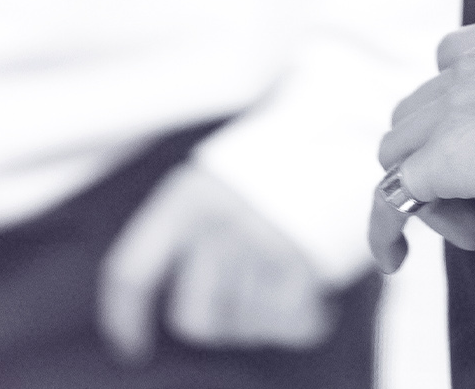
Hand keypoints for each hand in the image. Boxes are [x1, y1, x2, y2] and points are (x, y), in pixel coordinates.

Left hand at [97, 159, 334, 361]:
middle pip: (193, 319)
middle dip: (218, 318)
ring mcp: (262, 247)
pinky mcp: (307, 267)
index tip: (133, 345)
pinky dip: (307, 314)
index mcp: (185, 198)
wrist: (348, 128)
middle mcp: (218, 223)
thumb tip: (143, 301)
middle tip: (247, 290)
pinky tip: (314, 279)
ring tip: (285, 266)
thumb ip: (180, 229)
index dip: (125, 318)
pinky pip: (295, 325)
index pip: (131, 273)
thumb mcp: (214, 180)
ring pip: (245, 327)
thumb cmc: (276, 164)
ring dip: (264, 312)